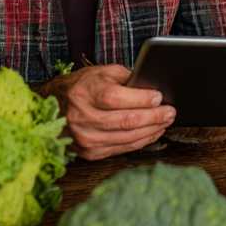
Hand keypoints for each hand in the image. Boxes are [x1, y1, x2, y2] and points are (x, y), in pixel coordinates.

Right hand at [42, 64, 175, 160]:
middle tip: (170, 111)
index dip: (143, 99)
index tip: (159, 96)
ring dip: (153, 130)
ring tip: (166, 121)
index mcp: (86, 94)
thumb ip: (127, 78)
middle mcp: (83, 118)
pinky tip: (153, 132)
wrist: (55, 107)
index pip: (118, 99)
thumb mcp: (101, 73)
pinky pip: (123, 148)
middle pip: (128, 121)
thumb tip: (154, 87)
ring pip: (129, 138)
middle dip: (155, 116)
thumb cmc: (82, 87)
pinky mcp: (91, 152)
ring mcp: (86, 138)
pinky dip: (142, 141)